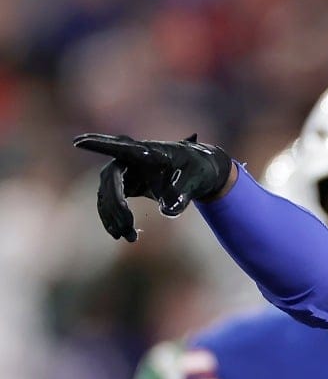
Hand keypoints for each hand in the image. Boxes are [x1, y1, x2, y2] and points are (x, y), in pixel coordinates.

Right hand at [73, 133, 233, 241]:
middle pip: (110, 179)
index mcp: (146, 152)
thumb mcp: (195, 181)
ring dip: (113, 217)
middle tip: (127, 226)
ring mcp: (124, 173)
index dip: (98, 145)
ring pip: (107, 195)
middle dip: (115, 204)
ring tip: (130, 237)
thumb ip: (182, 194)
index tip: (78, 142)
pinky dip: (114, 219)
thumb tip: (169, 211)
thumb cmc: (197, 170)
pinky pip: (110, 203)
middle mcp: (129, 160)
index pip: (119, 147)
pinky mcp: (124, 185)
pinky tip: (123, 235)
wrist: (199, 172)